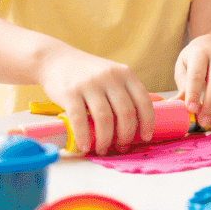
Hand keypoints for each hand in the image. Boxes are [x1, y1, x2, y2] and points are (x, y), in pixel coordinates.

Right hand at [38, 48, 154, 154]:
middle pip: (126, 113)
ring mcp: (90, 84)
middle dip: (126, 135)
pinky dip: (83, 136)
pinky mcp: (70, 92)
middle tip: (121, 147)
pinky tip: (85, 146)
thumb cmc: (88, 72)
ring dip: (106, 140)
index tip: (145, 137)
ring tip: (103, 149)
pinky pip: (79, 119)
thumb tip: (156, 107)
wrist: (55, 59)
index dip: (147, 122)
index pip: (143, 100)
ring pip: (105, 119)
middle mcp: (110, 77)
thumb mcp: (113, 74)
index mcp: (125, 74)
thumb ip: (129, 90)